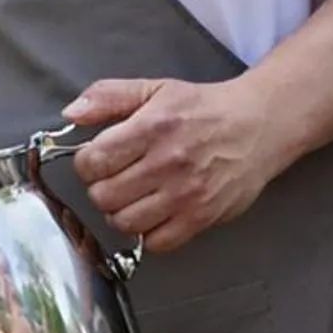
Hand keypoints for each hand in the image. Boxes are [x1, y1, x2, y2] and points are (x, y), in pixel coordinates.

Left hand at [62, 77, 287, 254]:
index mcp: (153, 127)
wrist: (261, 125)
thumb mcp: (155, 90)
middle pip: (103, 196)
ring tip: (137, 196)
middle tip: (121, 178)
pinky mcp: (202, 216)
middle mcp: (169, 162)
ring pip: (124, 222)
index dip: (88, 165)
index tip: (101, 161)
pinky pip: (155, 242)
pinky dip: (150, 232)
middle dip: (104, 188)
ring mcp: (187, 193)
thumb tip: (70, 113)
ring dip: (123, 212)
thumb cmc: (203, 109)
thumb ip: (108, 97)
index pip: (91, 163)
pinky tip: (157, 212)